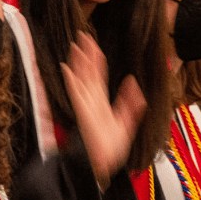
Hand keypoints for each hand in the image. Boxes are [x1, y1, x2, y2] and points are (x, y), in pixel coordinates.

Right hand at [61, 31, 145, 184]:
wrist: (105, 164)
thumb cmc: (112, 147)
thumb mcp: (127, 121)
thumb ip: (131, 102)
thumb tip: (133, 82)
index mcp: (102, 101)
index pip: (99, 75)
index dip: (96, 59)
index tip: (93, 44)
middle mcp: (92, 100)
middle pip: (88, 72)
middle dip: (85, 53)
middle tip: (81, 35)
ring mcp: (86, 105)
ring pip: (81, 78)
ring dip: (77, 62)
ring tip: (75, 45)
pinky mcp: (82, 112)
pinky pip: (75, 93)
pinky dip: (71, 81)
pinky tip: (67, 68)